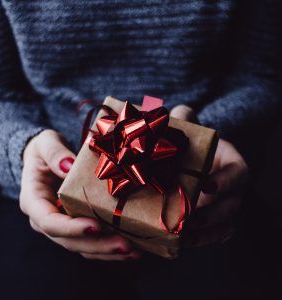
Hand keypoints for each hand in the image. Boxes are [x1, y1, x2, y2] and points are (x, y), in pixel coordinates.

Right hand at [20, 129, 139, 260]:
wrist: (47, 159)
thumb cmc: (45, 150)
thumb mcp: (45, 143)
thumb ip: (54, 154)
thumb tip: (68, 166)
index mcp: (34, 201)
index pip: (48, 221)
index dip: (71, 228)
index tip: (95, 226)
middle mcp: (45, 219)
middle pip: (69, 241)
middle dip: (98, 245)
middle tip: (124, 245)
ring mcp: (61, 225)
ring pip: (82, 247)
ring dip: (107, 251)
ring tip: (133, 251)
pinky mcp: (76, 225)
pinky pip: (90, 242)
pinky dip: (108, 247)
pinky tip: (130, 248)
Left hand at [170, 105, 247, 246]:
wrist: (194, 165)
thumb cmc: (194, 147)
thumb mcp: (191, 132)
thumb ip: (185, 120)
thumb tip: (178, 111)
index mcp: (232, 164)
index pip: (238, 173)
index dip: (225, 181)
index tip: (206, 185)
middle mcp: (234, 188)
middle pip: (232, 205)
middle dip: (212, 213)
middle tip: (188, 217)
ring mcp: (227, 207)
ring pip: (226, 225)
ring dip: (206, 233)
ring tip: (184, 235)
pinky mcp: (217, 223)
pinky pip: (215, 236)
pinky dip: (201, 241)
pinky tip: (183, 243)